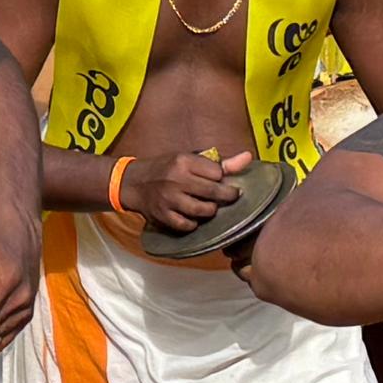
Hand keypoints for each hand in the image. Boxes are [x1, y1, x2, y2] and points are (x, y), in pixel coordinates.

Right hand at [130, 147, 254, 234]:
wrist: (134, 182)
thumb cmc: (166, 169)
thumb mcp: (189, 159)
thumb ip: (220, 162)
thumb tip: (248, 157)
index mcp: (183, 161)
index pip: (217, 172)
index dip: (222, 178)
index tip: (221, 180)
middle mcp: (176, 179)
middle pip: (213, 192)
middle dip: (227, 196)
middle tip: (229, 197)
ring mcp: (169, 199)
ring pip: (203, 210)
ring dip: (211, 211)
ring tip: (210, 207)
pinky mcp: (163, 215)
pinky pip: (187, 225)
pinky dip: (194, 223)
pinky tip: (193, 217)